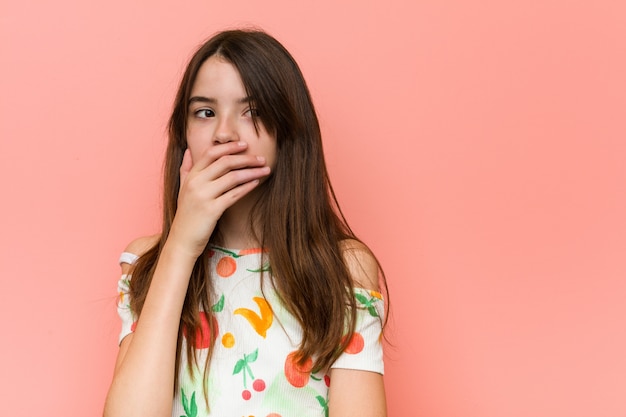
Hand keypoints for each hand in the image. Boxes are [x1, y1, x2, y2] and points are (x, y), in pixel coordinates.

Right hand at [168, 141, 269, 257]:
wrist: (182, 240)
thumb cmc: (187, 215)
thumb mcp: (182, 189)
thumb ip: (185, 169)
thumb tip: (189, 150)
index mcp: (191, 176)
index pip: (211, 153)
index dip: (229, 147)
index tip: (244, 145)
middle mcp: (196, 183)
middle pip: (225, 162)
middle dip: (246, 158)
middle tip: (261, 158)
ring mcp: (203, 196)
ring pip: (232, 177)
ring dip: (252, 171)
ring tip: (265, 169)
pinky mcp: (212, 210)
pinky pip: (234, 194)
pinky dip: (247, 187)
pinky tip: (257, 182)